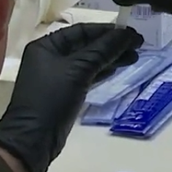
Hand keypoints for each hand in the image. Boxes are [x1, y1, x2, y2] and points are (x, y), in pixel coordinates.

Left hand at [0, 23, 142, 171]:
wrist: (33, 140)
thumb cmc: (51, 99)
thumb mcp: (79, 70)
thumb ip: (104, 50)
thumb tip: (128, 34)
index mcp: (46, 46)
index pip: (82, 30)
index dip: (109, 31)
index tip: (133, 33)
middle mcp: (50, 57)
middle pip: (86, 44)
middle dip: (111, 44)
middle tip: (138, 46)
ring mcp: (57, 75)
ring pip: (88, 60)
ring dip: (110, 57)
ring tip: (134, 57)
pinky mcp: (64, 92)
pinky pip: (86, 75)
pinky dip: (102, 71)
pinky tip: (117, 69)